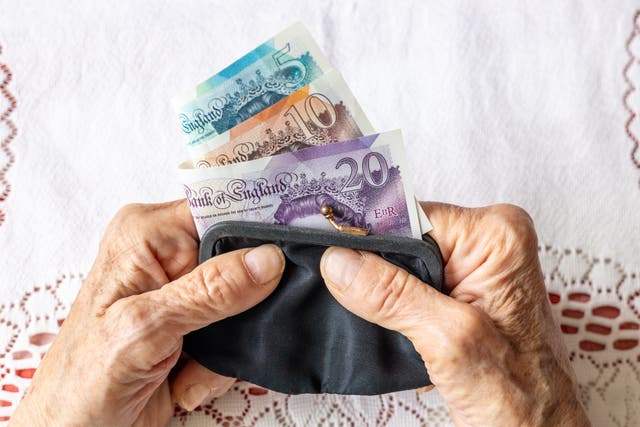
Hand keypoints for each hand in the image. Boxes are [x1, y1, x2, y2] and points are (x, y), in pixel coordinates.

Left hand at [10, 201, 284, 426]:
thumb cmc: (85, 378)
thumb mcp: (147, 328)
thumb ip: (209, 291)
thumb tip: (268, 259)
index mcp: (147, 234)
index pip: (220, 207)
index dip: (256, 228)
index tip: (286, 253)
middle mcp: (167, 254)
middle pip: (241, 257)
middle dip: (240, 307)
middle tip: (218, 338)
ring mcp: (184, 291)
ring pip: (248, 301)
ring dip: (227, 344)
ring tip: (188, 367)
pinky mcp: (195, 323)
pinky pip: (238, 331)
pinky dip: (220, 363)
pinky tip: (185, 378)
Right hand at [320, 203, 589, 425]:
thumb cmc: (519, 397)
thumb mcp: (449, 340)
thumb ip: (392, 296)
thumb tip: (339, 260)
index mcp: (497, 236)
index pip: (410, 214)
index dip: (367, 234)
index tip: (327, 251)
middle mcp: (488, 242)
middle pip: (403, 234)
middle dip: (372, 264)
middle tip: (346, 291)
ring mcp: (474, 266)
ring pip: (402, 259)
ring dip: (379, 286)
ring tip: (369, 313)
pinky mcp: (461, 289)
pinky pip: (410, 279)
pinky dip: (389, 299)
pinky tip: (382, 317)